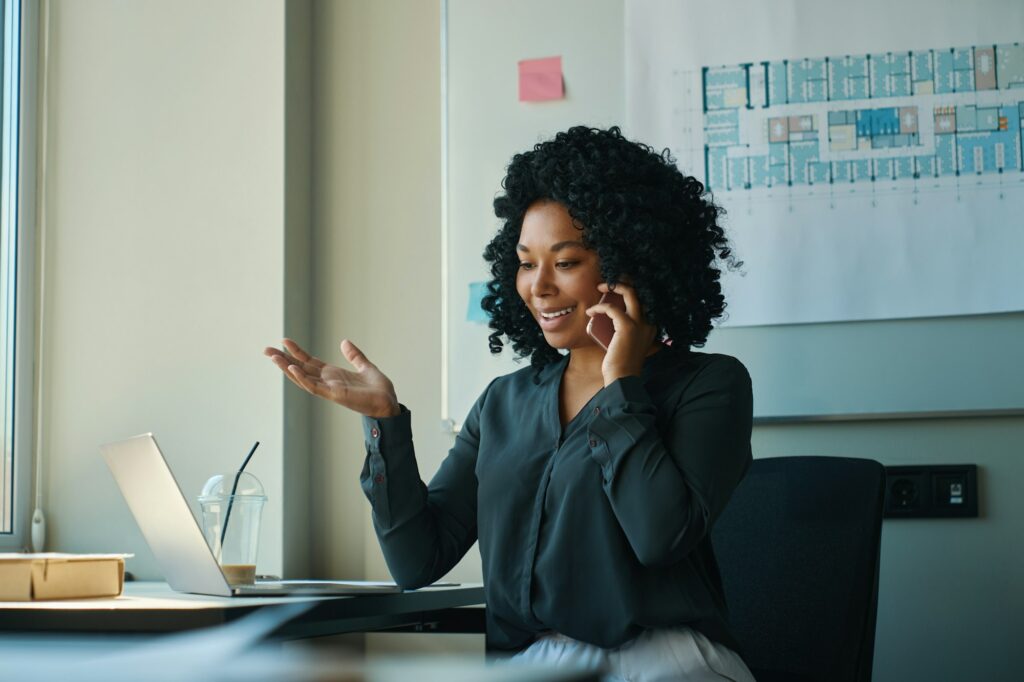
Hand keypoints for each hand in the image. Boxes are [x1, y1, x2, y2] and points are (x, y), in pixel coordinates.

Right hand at [264, 339, 399, 417]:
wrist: (388, 402)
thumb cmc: (378, 389)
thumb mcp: (365, 366)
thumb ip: (354, 355)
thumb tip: (344, 341)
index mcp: (333, 375)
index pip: (309, 362)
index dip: (296, 352)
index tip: (284, 341)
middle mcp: (327, 382)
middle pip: (300, 369)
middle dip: (283, 360)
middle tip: (266, 350)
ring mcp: (329, 389)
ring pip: (302, 378)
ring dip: (287, 368)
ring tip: (273, 357)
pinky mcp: (334, 395)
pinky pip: (314, 387)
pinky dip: (303, 378)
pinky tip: (293, 368)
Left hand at [586, 283, 658, 385]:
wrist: (622, 378)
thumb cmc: (621, 363)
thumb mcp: (626, 342)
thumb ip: (625, 330)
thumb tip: (608, 317)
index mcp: (650, 325)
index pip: (643, 299)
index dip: (630, 288)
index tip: (615, 286)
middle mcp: (649, 322)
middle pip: (639, 292)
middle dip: (623, 282)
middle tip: (608, 282)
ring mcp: (640, 324)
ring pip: (630, 293)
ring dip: (613, 286)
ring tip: (600, 287)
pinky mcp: (628, 327)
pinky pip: (612, 309)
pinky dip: (600, 307)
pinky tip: (591, 311)